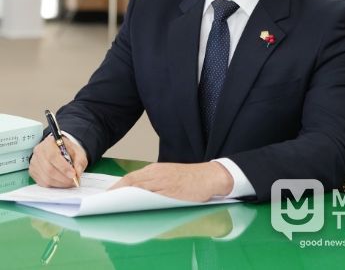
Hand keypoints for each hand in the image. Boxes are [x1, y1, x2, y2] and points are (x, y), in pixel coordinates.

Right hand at [29, 136, 87, 187]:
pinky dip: (54, 185)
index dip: (64, 167)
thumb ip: (79, 160)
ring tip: (69, 182)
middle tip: (74, 181)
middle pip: (49, 169)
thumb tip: (77, 173)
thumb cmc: (68, 150)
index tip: (73, 174)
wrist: (60, 149)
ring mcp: (34, 162)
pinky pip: (43, 183)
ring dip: (60, 183)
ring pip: (46, 178)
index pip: (53, 156)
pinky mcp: (33, 172)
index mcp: (49, 143)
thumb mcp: (77, 151)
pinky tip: (62, 182)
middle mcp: (39, 152)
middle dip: (63, 178)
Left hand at [110, 161, 233, 201]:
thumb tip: (135, 194)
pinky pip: (152, 196)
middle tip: (105, 201)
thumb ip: (153, 183)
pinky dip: (140, 199)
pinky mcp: (170, 191)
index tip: (107, 195)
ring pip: (139, 188)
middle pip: (131, 181)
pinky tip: (133, 205)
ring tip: (113, 204)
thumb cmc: (189, 179)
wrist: (209, 176)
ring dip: (125, 196)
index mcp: (155, 169)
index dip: (117, 186)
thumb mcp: (168, 176)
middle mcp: (157, 173)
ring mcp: (163, 182)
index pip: (130, 177)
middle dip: (116, 191)